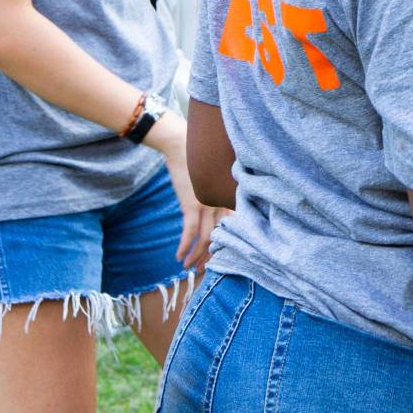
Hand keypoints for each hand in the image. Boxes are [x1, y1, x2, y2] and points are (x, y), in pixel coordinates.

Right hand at [149, 116, 222, 268]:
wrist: (182, 145)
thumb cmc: (198, 160)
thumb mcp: (215, 177)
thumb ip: (221, 192)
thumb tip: (221, 206)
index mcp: (229, 195)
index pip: (233, 225)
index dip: (228, 242)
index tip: (222, 254)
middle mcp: (222, 201)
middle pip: (220, 234)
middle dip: (212, 254)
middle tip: (204, 267)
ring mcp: (208, 204)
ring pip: (205, 238)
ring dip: (196, 256)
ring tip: (188, 268)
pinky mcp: (192, 204)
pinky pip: (189, 232)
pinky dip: (184, 247)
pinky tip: (179, 256)